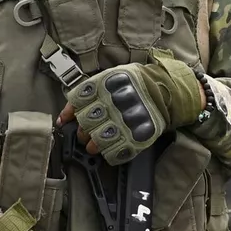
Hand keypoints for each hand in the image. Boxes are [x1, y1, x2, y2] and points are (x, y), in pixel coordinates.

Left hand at [58, 52, 203, 165]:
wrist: (165, 90)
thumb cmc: (136, 82)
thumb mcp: (112, 76)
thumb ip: (90, 90)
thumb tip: (69, 110)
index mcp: (103, 87)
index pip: (76, 104)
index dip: (68, 115)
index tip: (65, 122)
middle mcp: (110, 104)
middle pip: (85, 123)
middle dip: (82, 130)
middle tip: (85, 132)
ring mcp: (122, 122)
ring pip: (96, 140)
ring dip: (91, 145)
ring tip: (94, 144)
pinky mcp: (134, 137)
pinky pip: (113, 152)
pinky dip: (107, 153)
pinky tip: (107, 150)